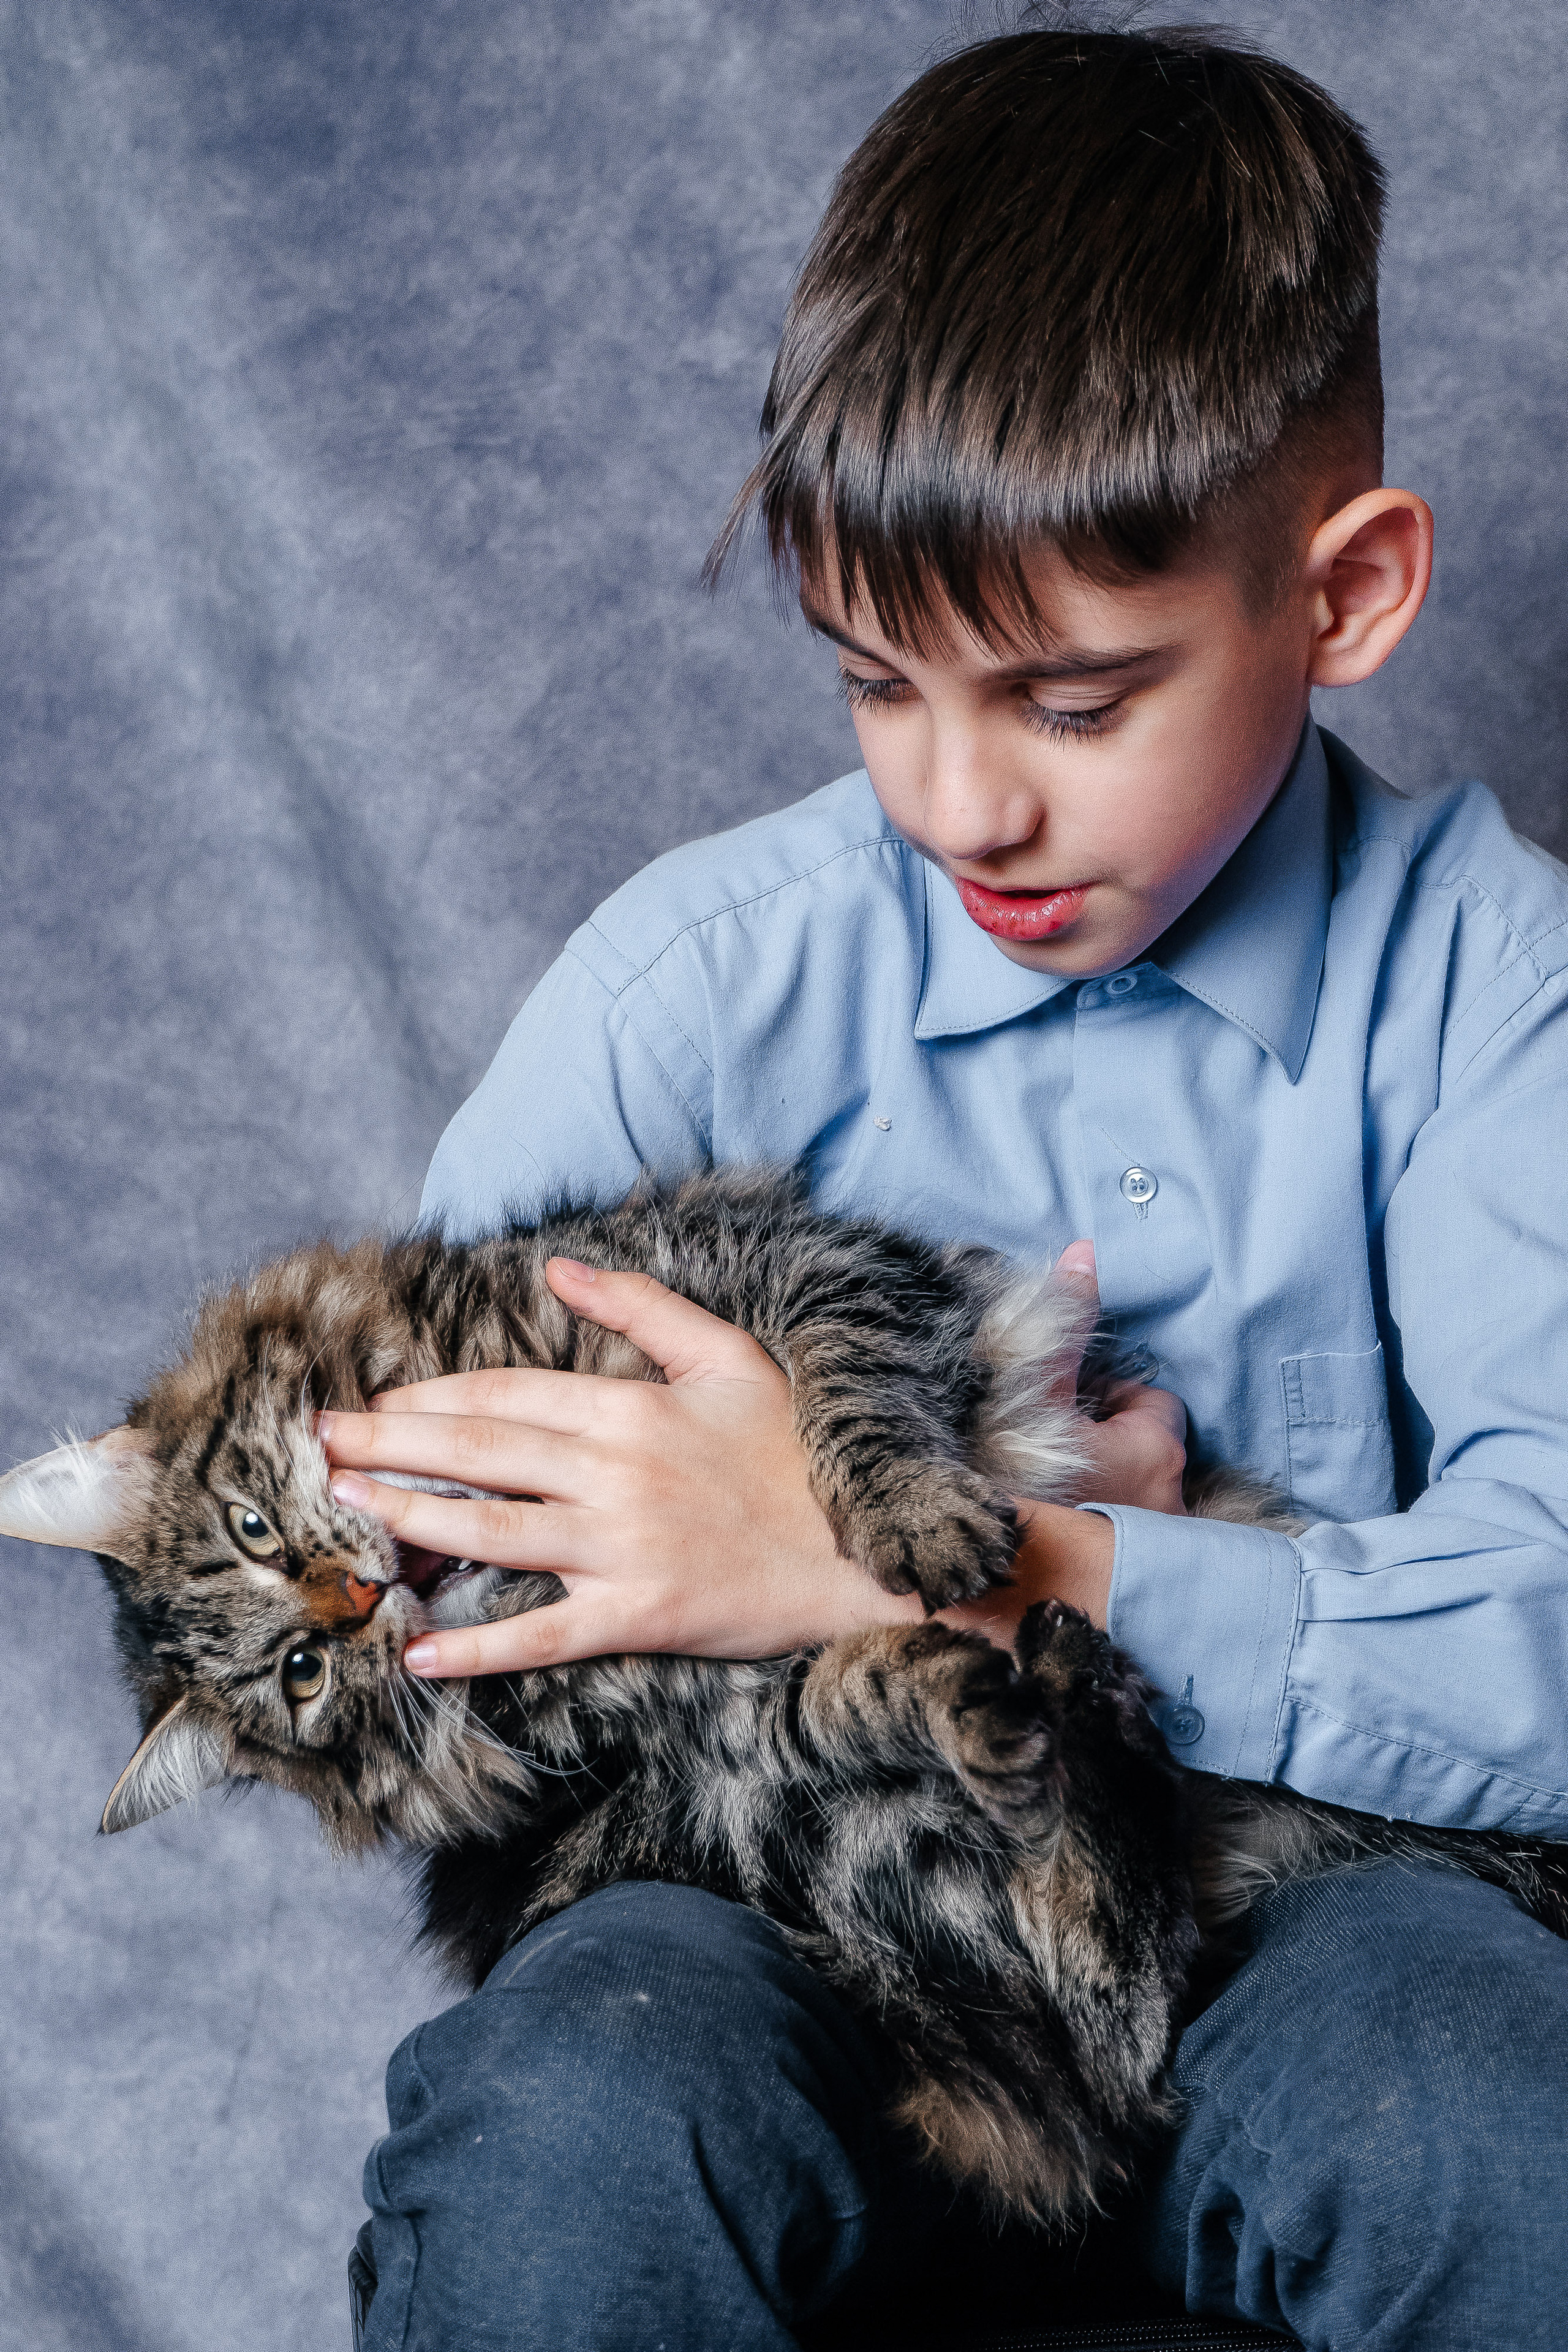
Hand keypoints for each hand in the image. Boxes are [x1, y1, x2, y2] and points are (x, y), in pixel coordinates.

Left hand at [317, 1258, 921, 1677]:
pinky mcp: (639, 1616)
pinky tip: (416, 1649)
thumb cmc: (796, 1451)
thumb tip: (556, 1268)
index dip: (430, 1397)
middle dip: (387, 1446)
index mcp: (631, 1407)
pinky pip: (541, 1633)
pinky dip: (477, 1645)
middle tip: (317, 1445)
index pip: (504, 1395)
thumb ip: (642, 1305)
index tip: (376, 1401)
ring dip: (409, 1521)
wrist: (867, 1551)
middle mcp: (615, 1473)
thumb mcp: (729, 1356)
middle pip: (478, 1454)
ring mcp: (622, 1548)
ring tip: (344, 1512)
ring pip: (492, 1532)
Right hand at [941, 1241, 1187, 1648]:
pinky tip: (1066, 1564)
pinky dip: (1111, 1560)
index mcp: (1152, 1453)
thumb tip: (1086, 1251)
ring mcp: (1161, 1564)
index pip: (1154, 1408)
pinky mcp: (1146, 1609)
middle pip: (1149, 1464)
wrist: (1003, 1607)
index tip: (1071, 1419)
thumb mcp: (1032, 1392)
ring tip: (1059, 1519)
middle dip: (1113, 1461)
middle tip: (1059, 1469)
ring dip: (1111, 1511)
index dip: (1112, 1406)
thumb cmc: (1018, 1491)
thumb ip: (1062, 1323)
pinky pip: (1135, 1567)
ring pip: (1143, 1516)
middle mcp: (1173, 1509)